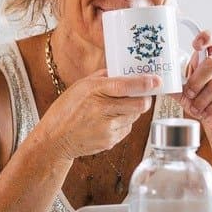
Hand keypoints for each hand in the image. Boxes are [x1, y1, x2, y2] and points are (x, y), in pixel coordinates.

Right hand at [40, 70, 159, 160]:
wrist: (54, 139)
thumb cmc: (66, 110)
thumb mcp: (80, 86)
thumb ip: (103, 77)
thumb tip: (124, 71)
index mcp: (93, 90)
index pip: (124, 86)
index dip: (143, 83)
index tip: (156, 80)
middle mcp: (101, 109)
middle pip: (139, 105)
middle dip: (145, 99)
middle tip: (142, 95)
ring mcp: (107, 128)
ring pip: (135, 117)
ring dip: (132, 111)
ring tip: (115, 110)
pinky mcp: (110, 141)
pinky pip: (127, 129)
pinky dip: (122, 123)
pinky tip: (108, 122)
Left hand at [179, 30, 211, 139]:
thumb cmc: (202, 102)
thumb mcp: (184, 94)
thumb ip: (174, 86)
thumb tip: (158, 82)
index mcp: (208, 60)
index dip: (206, 38)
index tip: (195, 45)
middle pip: (211, 64)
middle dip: (196, 82)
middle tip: (188, 94)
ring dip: (202, 99)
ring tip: (196, 108)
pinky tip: (207, 112)